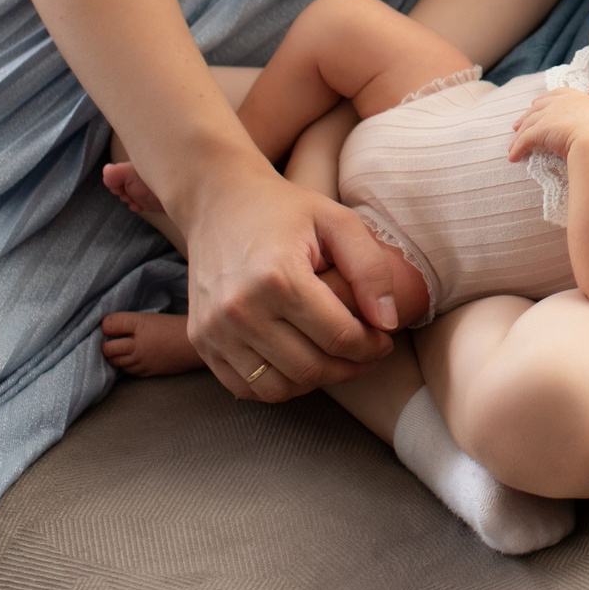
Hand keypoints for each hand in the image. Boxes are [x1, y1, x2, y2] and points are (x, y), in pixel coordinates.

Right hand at [175, 159, 397, 401]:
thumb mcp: (337, 221)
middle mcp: (240, 309)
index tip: (384, 339)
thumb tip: (388, 322)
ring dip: (315, 382)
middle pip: (310, 368)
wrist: (218, 201)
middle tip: (367, 353)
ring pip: (278, 388)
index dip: (371, 347)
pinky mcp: (200, 340)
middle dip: (350, 368)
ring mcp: (215, 329)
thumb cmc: (284, 209)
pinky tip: (299, 362)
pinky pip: (244, 387)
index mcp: (278, 277)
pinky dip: (277, 385)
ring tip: (336, 360)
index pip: (338, 337)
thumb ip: (371, 270)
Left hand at [508, 87, 588, 163]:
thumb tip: (585, 132)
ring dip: (518, 137)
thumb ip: (588, 123)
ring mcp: (550, 113)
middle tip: (517, 126)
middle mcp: (561, 101)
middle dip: (525, 117)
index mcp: (577, 97)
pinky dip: (517, 149)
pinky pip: (524, 140)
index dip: (543, 100)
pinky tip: (513, 157)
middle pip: (537, 108)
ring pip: (529, 125)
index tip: (534, 104)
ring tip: (512, 147)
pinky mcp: (540, 129)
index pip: (555, 95)